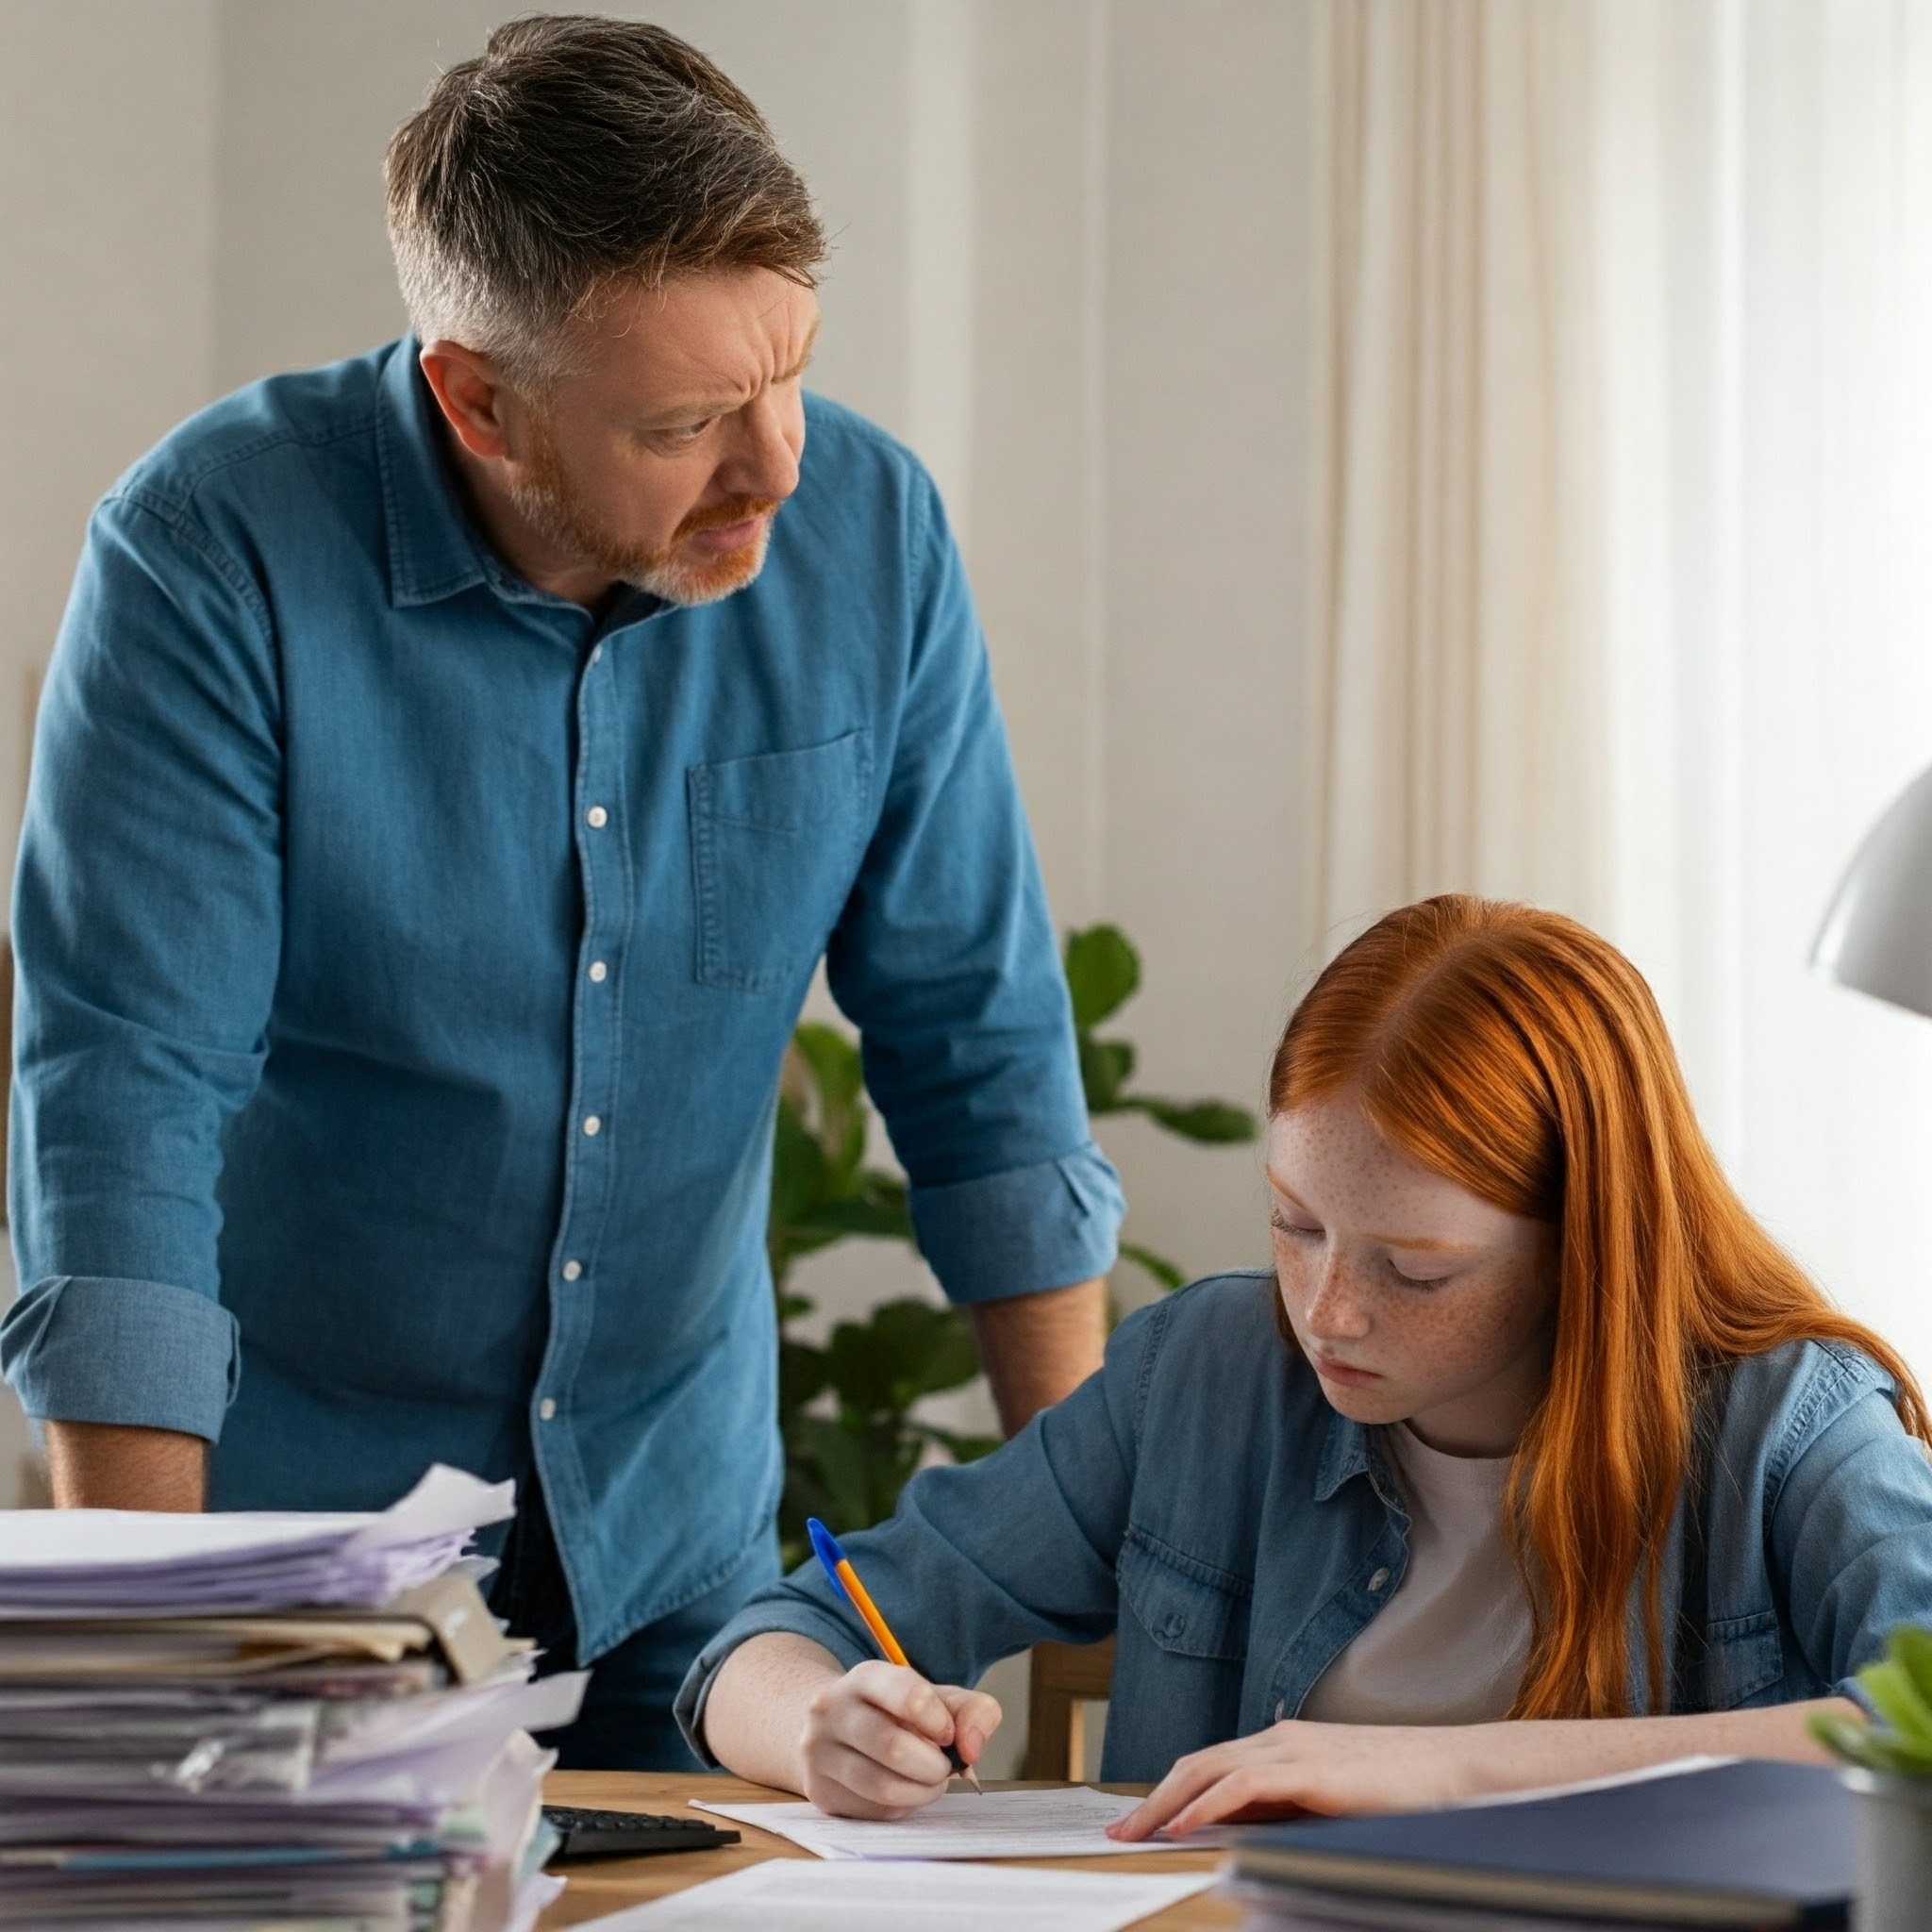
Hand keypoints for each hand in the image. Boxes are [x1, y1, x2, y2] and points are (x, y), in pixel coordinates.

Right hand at [797, 1660, 1001, 1819]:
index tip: (948, 1734)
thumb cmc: (895, 1712)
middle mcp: (832, 1711)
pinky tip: (902, 1790)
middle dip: (933, 1766)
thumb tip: (971, 1750)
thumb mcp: (936, 1697)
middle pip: (893, 1747)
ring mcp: (819, 1753)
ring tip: (929, 1781)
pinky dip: (901, 1807)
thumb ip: (972, 1712)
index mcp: (865, 1677)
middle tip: (943, 1767)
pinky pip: (873, 1811)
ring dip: (921, 1792)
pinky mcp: (821, 1792)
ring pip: (883, 1787)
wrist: (834, 1726)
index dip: (940, 1721)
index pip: (909, 1696)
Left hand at [1108, 1720, 1485, 1839]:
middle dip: (1154, 1799)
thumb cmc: (1403, 1794)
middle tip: (1119, 1832)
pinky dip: (1208, 1804)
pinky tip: (1186, 1827)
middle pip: (1198, 1763)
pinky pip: (1244, 1782)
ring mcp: (1294, 1748)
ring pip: (1211, 1768)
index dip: (1170, 1792)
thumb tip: (1244, 1840)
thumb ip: (1290, 1813)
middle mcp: (1280, 1738)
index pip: (1210, 1764)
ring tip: (1137, 1833)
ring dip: (1167, 1803)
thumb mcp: (1331, 1806)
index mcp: (1283, 1746)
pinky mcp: (1312, 1768)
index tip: (1140, 1822)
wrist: (1459, 1771)